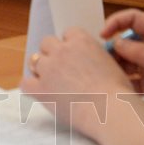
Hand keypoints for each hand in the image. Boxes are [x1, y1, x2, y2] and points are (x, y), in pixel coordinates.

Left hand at [19, 28, 134, 133]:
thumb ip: (96, 57)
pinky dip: (30, 86)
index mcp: (82, 41)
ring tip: (50, 80)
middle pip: (47, 43)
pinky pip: (25, 82)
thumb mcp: (112, 64)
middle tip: (61, 69)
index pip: (68, 33)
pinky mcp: (40, 88)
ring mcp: (49, 68)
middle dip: (53, 54)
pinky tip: (40, 92)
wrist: (111, 111)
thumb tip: (90, 61)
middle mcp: (62, 50)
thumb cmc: (118, 92)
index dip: (70, 45)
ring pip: (34, 59)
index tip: (74, 56)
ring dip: (41, 68)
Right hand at [101, 10, 143, 120]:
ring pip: (125, 63)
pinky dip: (121, 84)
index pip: (134, 20)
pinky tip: (113, 89)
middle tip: (100, 61)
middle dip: (112, 49)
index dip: (117, 23)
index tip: (103, 34)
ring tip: (105, 76)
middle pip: (125, 43)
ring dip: (115, 67)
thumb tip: (116, 43)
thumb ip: (140, 53)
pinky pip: (129, 82)